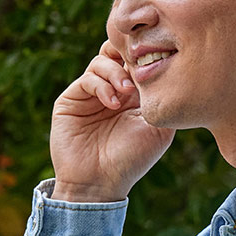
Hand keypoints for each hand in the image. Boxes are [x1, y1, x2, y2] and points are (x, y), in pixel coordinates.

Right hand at [49, 39, 173, 200]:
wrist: (99, 183)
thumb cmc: (132, 160)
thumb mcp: (159, 130)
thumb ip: (163, 100)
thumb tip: (164, 70)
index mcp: (135, 95)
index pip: (139, 61)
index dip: (148, 55)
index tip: (158, 61)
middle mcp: (113, 90)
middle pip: (118, 52)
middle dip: (130, 54)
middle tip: (140, 67)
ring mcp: (92, 93)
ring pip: (103, 60)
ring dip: (118, 72)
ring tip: (127, 93)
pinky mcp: (72, 98)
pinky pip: (88, 77)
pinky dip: (102, 85)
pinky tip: (113, 104)